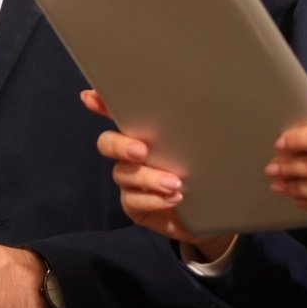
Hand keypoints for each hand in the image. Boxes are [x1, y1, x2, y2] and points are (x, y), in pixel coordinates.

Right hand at [83, 90, 235, 262]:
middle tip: (141, 151)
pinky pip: (132, 200)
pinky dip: (152, 199)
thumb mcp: (203, 146)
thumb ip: (194, 128)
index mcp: (147, 133)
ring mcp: (130, 181)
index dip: (102, 104)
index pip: (120, 114)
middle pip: (108, 143)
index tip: (90, 97)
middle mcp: (132, 154)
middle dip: (120, 145)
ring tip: (175, 183)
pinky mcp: (134, 205)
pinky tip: (173, 198)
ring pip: (123, 173)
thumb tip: (203, 99)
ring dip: (147, 177)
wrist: (216, 210)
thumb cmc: (207, 171)